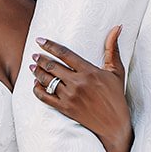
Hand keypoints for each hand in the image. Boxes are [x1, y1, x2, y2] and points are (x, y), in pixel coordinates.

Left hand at [30, 26, 131, 151]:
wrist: (114, 124)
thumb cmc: (116, 96)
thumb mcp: (116, 71)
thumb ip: (112, 49)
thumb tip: (117, 27)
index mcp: (89, 71)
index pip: (65, 54)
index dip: (50, 46)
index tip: (40, 40)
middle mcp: (78, 83)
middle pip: (52, 66)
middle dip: (40, 59)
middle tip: (34, 54)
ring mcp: (70, 96)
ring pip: (47, 81)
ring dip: (37, 72)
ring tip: (32, 67)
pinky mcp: (65, 108)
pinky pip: (45, 97)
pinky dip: (38, 90)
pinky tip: (36, 84)